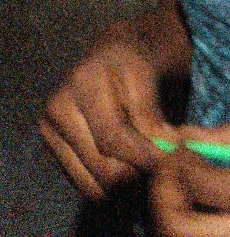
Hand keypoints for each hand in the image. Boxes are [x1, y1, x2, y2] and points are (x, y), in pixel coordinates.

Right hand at [39, 41, 176, 199]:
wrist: (107, 55)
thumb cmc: (131, 61)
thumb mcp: (146, 75)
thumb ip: (151, 113)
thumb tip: (167, 148)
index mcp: (82, 83)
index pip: (112, 136)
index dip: (144, 155)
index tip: (170, 160)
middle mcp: (57, 111)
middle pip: (101, 167)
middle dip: (137, 171)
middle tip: (162, 164)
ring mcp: (50, 133)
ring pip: (92, 183)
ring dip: (124, 182)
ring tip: (146, 162)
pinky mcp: (52, 151)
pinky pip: (85, 183)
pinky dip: (109, 184)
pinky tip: (128, 164)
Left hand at [150, 122, 229, 236]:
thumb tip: (188, 134)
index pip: (197, 180)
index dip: (176, 159)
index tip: (177, 143)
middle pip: (180, 230)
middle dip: (163, 198)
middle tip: (169, 171)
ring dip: (177, 216)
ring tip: (185, 187)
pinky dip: (202, 229)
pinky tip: (210, 207)